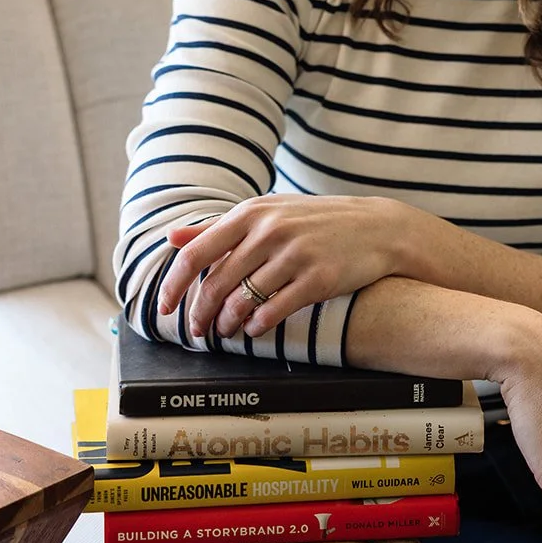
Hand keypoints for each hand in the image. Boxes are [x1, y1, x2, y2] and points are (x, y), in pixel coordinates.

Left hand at [158, 194, 412, 340]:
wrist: (377, 227)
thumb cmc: (316, 221)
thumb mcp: (268, 212)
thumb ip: (218, 227)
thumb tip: (172, 238)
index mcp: (252, 212)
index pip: (196, 253)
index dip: (174, 285)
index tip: (164, 307)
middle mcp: (270, 230)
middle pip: (216, 282)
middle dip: (200, 313)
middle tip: (196, 330)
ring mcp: (295, 254)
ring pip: (243, 300)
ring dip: (227, 323)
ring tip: (225, 331)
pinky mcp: (318, 278)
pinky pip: (274, 310)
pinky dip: (258, 326)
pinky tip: (255, 329)